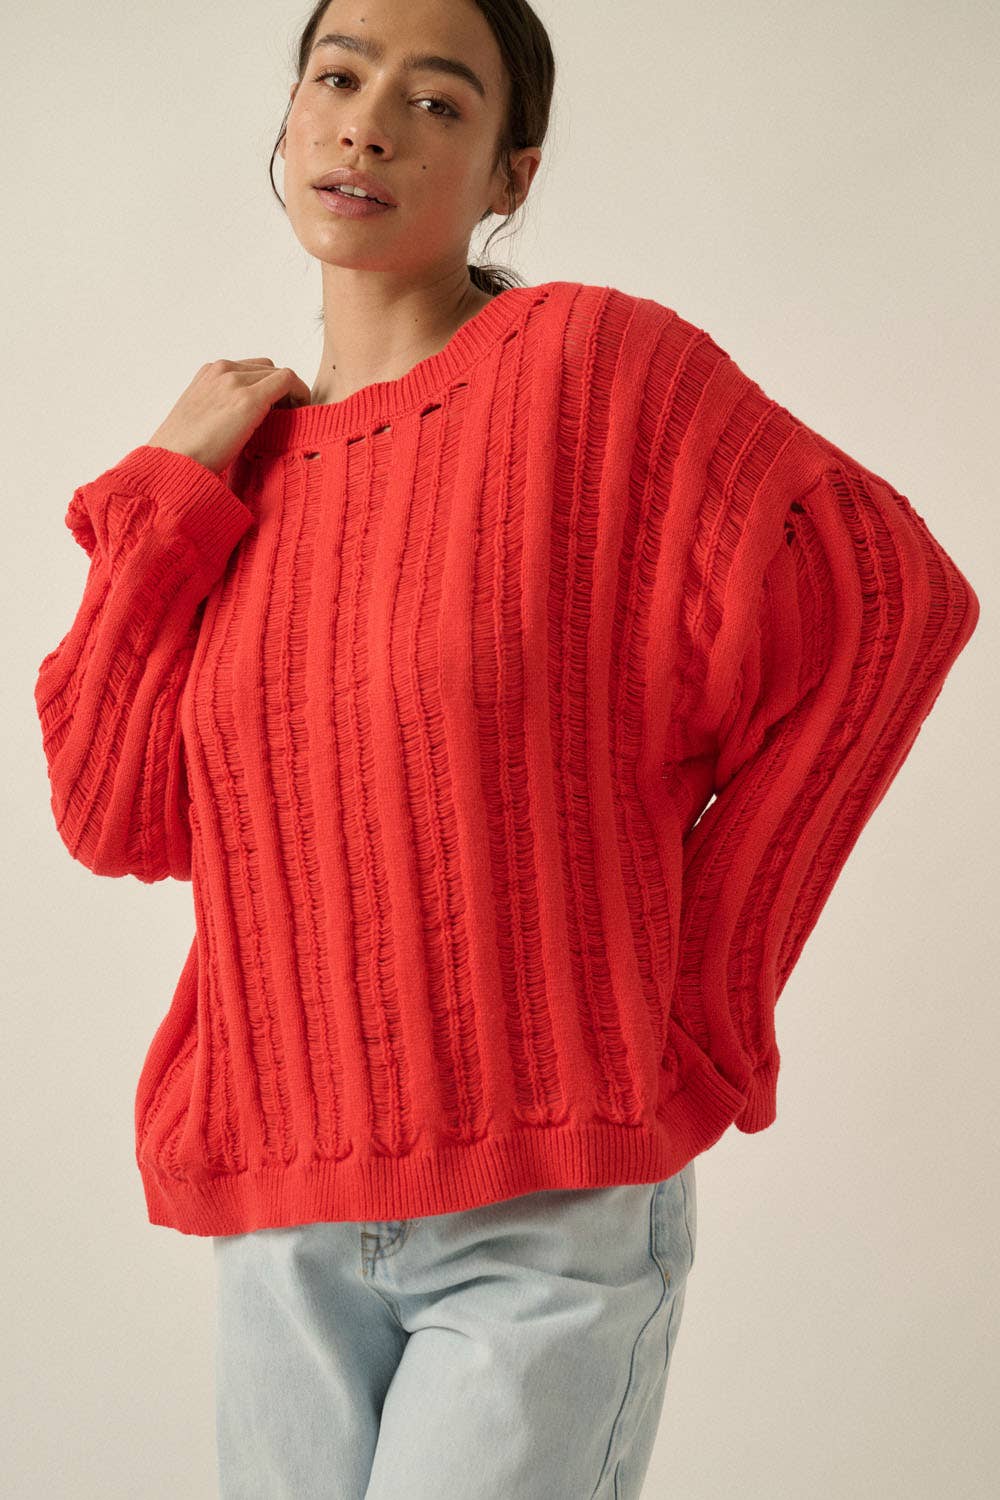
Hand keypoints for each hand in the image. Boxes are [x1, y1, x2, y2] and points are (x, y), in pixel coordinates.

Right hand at [147, 359, 311, 474]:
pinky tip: (301, 413)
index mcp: (207, 374)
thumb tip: (241, 424)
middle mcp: (221, 370)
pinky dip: (301, 393)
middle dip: (279, 389)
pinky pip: (288, 380)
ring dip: (289, 393)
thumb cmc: (184, 453)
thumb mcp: (201, 421)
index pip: (248, 369)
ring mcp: (234, 381)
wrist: (172, 463)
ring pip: (278, 373)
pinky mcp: (249, 398)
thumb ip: (221, 411)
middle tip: (287, 416)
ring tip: (292, 419)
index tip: (274, 410)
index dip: (266, 387)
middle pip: (266, 369)